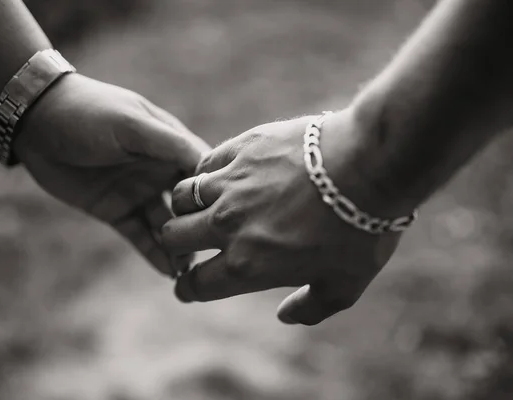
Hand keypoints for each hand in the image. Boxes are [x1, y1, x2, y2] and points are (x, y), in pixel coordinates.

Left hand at [13, 73, 210, 276]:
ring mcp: (138, 193)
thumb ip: (169, 142)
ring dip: (178, 246)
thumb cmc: (88, 112)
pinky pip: (140, 236)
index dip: (214, 195)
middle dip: (199, 228)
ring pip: (166, 225)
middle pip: (189, 206)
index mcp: (169, 145)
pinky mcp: (116, 211)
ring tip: (190, 269)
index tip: (229, 219)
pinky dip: (154, 254)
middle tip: (210, 254)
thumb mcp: (131, 122)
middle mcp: (158, 171)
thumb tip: (208, 165)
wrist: (36, 122)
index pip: (201, 174)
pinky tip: (168, 272)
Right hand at [162, 109, 408, 324]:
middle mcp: (228, 225)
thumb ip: (309, 308)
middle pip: (173, 237)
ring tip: (201, 207)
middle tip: (189, 243)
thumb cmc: (360, 230)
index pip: (196, 283)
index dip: (187, 288)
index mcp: (247, 265)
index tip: (188, 285)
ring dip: (186, 208)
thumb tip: (283, 315)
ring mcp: (231, 184)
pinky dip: (205, 175)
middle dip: (176, 246)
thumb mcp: (344, 286)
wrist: (370, 165)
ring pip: (180, 198)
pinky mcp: (240, 149)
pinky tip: (221, 178)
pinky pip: (205, 165)